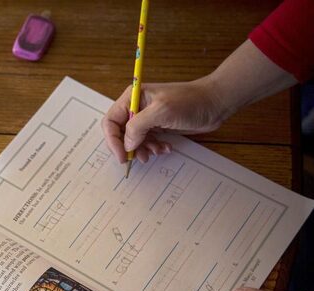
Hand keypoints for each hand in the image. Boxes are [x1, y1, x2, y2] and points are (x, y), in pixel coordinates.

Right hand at [101, 40, 295, 165]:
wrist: (215, 103)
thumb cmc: (191, 102)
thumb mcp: (162, 112)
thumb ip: (138, 127)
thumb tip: (126, 144)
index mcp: (132, 98)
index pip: (110, 121)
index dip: (113, 141)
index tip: (122, 156)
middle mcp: (136, 107)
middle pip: (119, 133)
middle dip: (129, 147)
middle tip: (142, 157)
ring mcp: (146, 118)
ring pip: (133, 141)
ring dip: (143, 150)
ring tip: (157, 152)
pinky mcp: (157, 126)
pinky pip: (147, 142)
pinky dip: (154, 148)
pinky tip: (165, 148)